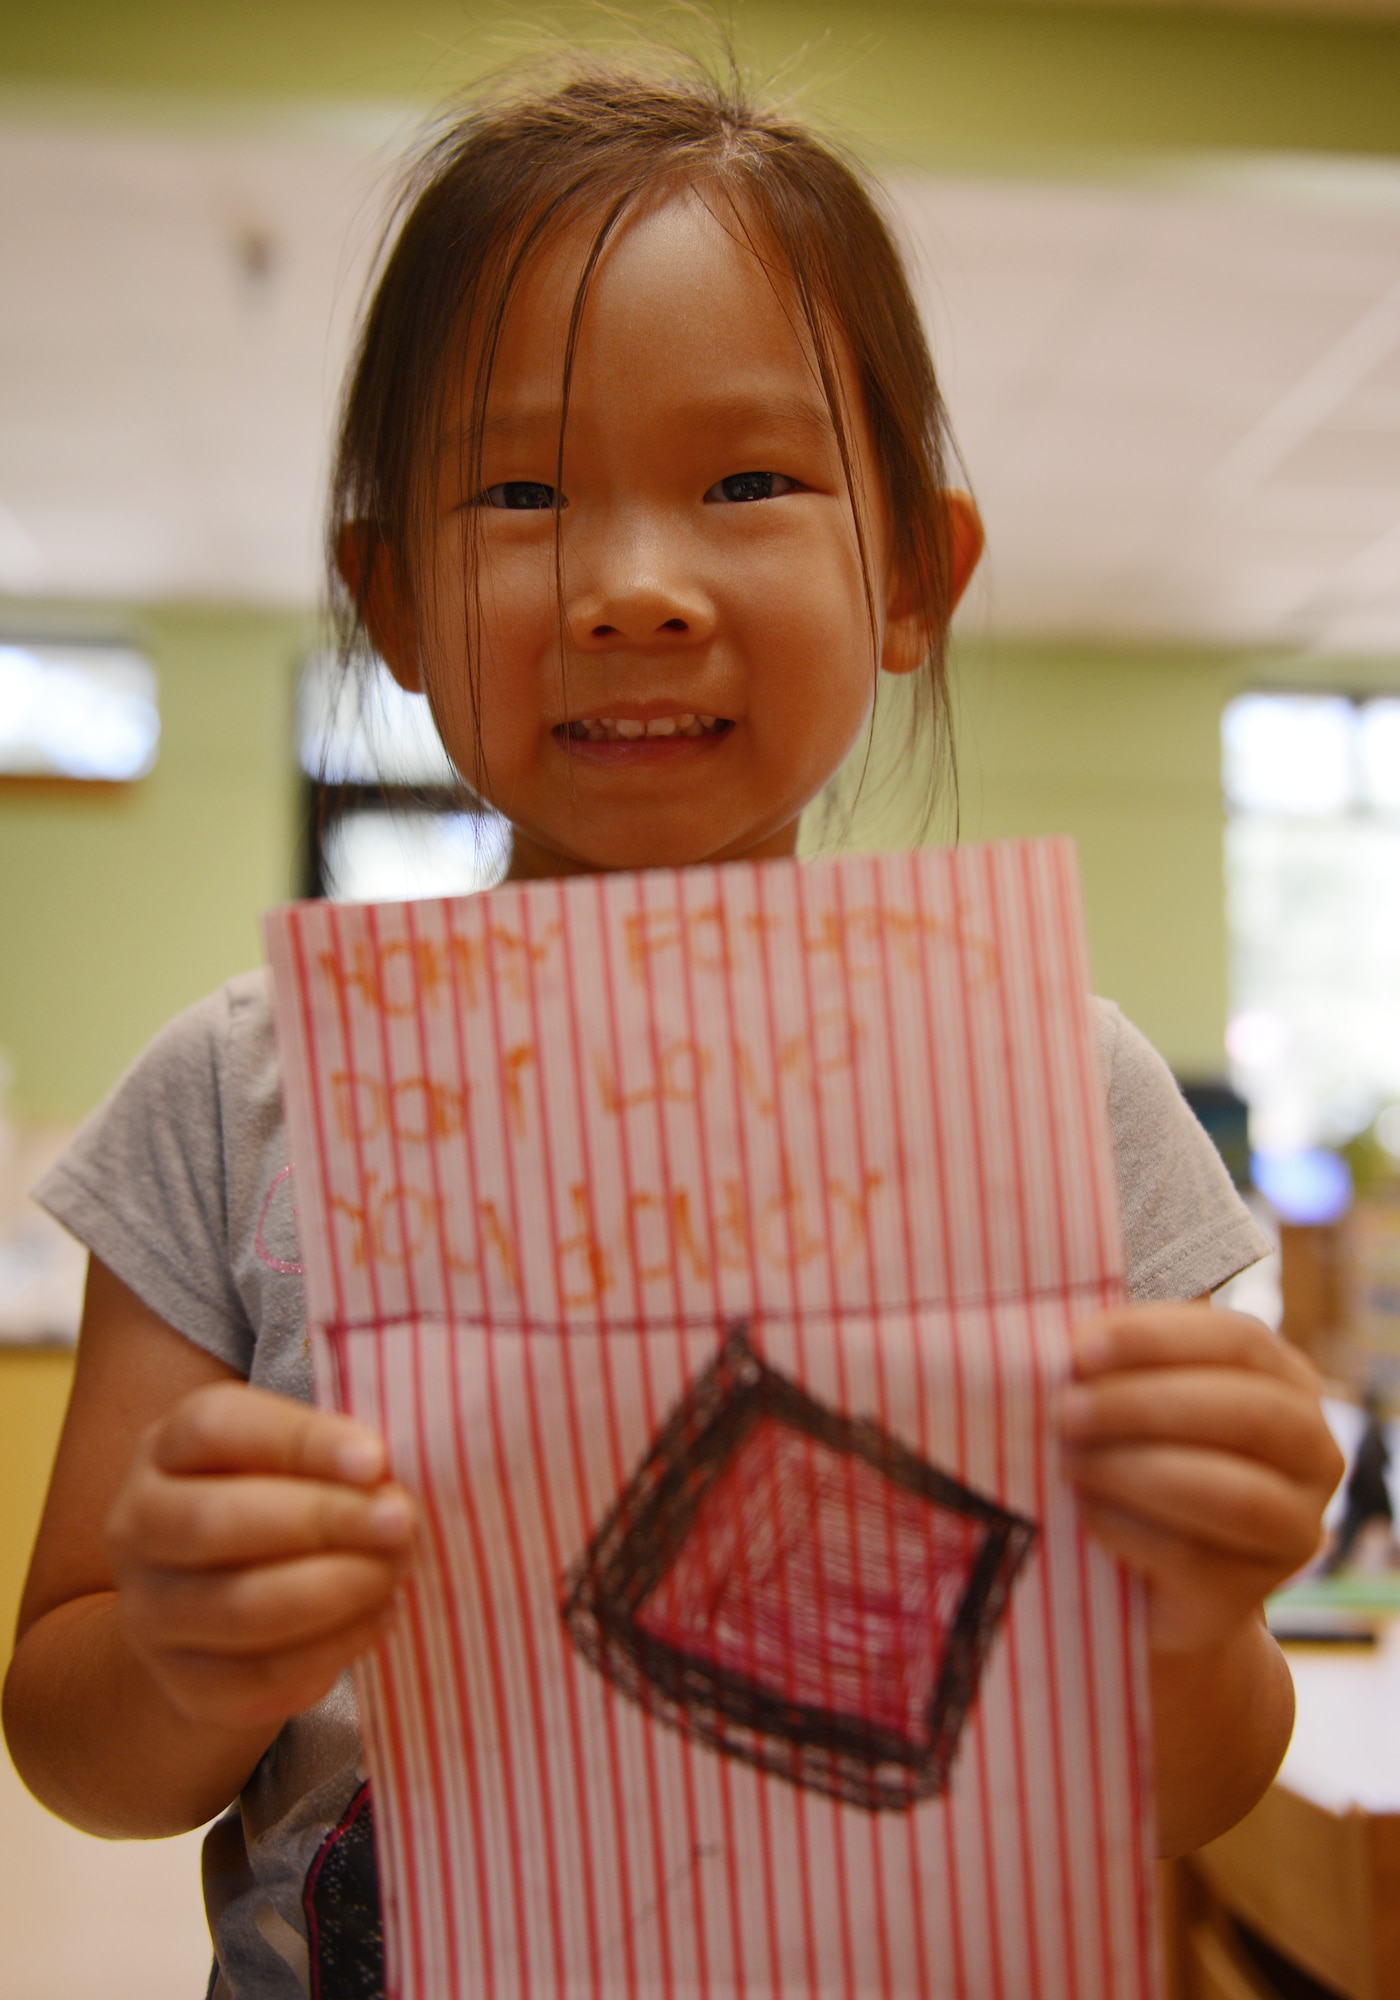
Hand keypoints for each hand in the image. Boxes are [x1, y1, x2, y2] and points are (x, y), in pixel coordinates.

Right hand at [105, 1383, 417, 1731]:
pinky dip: (331, 1648)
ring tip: (394, 1571)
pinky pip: (257, 1675)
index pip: (215, 1429)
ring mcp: (148, 1611)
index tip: (376, 1459)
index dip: (300, 1441)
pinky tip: (379, 1618)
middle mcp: (137, 1524)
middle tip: (401, 1522)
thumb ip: (330, 1456)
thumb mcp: (290, 1456)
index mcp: (167, 1448)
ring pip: (237, 1607)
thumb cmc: (276, 1496)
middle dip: (323, 1522)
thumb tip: (384, 1482)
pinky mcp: (182, 1682)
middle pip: (216, 1521)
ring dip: (333, 1589)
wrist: (223, 1597)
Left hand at [1054, 1305, 1343, 1654]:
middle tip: (1065, 1409)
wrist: (1146, 1585)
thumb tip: (1063, 1339)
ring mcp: (1293, 1528)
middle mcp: (1313, 1452)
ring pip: (1231, 1492)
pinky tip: (1081, 1511)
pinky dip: (1125, 1526)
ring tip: (1067, 1460)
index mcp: (1288, 1384)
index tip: (1082, 1348)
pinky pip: (1192, 1554)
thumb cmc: (1137, 1463)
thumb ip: (1121, 1366)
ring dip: (1134, 1469)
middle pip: (1247, 1413)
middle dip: (1144, 1405)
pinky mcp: (1249, 1589)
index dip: (1159, 1340)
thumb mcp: (1136, 1402)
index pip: (1241, 1342)